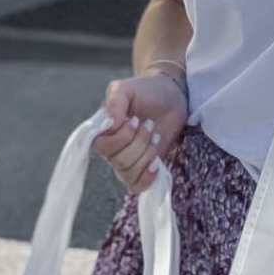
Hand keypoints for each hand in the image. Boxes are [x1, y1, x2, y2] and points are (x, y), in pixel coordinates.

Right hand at [93, 71, 188, 194]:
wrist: (171, 98)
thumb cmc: (147, 91)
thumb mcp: (126, 88)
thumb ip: (114, 102)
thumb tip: (111, 124)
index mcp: (102, 130)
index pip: (102, 146)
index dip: (120, 137)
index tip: (134, 120)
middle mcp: (111, 148)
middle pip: (118, 161)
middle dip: (139, 143)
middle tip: (148, 124)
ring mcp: (127, 160)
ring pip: (129, 172)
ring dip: (147, 154)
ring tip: (154, 136)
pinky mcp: (142, 169)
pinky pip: (136, 186)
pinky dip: (147, 178)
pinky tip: (156, 164)